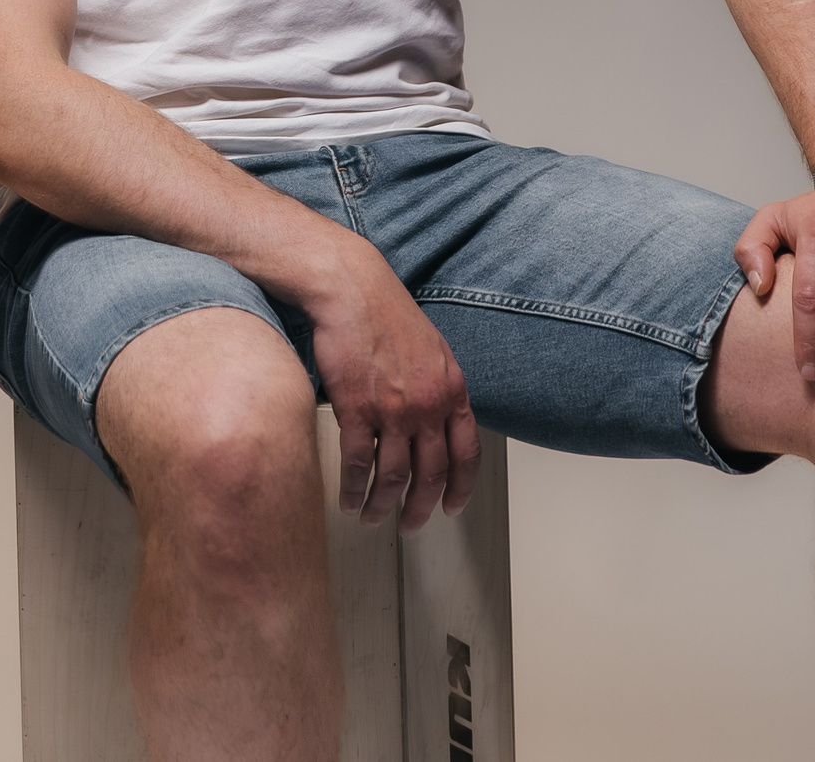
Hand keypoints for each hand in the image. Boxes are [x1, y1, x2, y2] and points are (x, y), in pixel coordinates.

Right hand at [301, 232, 481, 530]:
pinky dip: (353, 488)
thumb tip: (438, 420)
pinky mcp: (356, 409)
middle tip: (410, 526)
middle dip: (420, 508)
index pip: (467, 454)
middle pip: (430, 474)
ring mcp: (393, 410)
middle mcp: (428, 405)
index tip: (451, 507)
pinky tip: (348, 499)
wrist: (351, 289)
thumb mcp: (432, 349)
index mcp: (452, 390)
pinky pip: (357, 463)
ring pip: (393, 476)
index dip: (460, 488)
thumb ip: (440, 387)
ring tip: (371, 516)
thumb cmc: (385, 312)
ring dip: (382, 505)